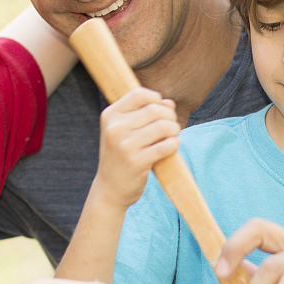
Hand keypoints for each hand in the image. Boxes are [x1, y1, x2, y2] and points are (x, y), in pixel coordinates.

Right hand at [94, 88, 179, 208]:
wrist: (110, 190)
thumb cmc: (120, 157)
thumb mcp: (123, 131)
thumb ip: (144, 113)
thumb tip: (169, 103)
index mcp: (109, 116)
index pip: (139, 94)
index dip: (156, 100)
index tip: (160, 112)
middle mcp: (114, 128)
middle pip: (155, 109)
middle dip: (170, 117)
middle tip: (171, 128)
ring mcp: (124, 146)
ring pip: (163, 127)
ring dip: (174, 131)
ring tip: (172, 138)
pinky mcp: (136, 162)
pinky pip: (166, 146)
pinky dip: (174, 145)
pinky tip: (170, 148)